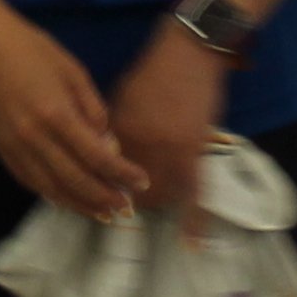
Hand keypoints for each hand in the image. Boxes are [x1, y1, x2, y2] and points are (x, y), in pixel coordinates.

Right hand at [0, 22, 138, 221]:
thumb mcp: (75, 72)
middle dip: (104, 197)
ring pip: (51, 188)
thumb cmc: (36, 52)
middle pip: (75, 180)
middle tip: (126, 207)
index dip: (122, 173)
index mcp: (56, 113)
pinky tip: (70, 200)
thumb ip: (93, 111)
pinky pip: (30, 182)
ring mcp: (14, 146)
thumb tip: (108, 146)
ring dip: (80, 205)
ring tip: (103, 213)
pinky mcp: (2, 150)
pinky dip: (52, 195)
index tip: (141, 182)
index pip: (96, 156)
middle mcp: (34, 136)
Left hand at [110, 28, 230, 241]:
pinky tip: (193, 243)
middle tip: (126, 206)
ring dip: (156, 205)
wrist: (189, 52)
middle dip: (126, 200)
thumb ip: (108, 129)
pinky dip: (193, 219)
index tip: (101, 197)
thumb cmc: (153, 71)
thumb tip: (101, 156)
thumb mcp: (120, 98)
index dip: (105, 187)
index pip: (106, 172)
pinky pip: (195, 192)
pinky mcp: (194, 150)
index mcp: (117, 130)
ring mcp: (168, 149)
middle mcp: (139, 144)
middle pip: (130, 188)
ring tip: (154, 208)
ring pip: (160, 193)